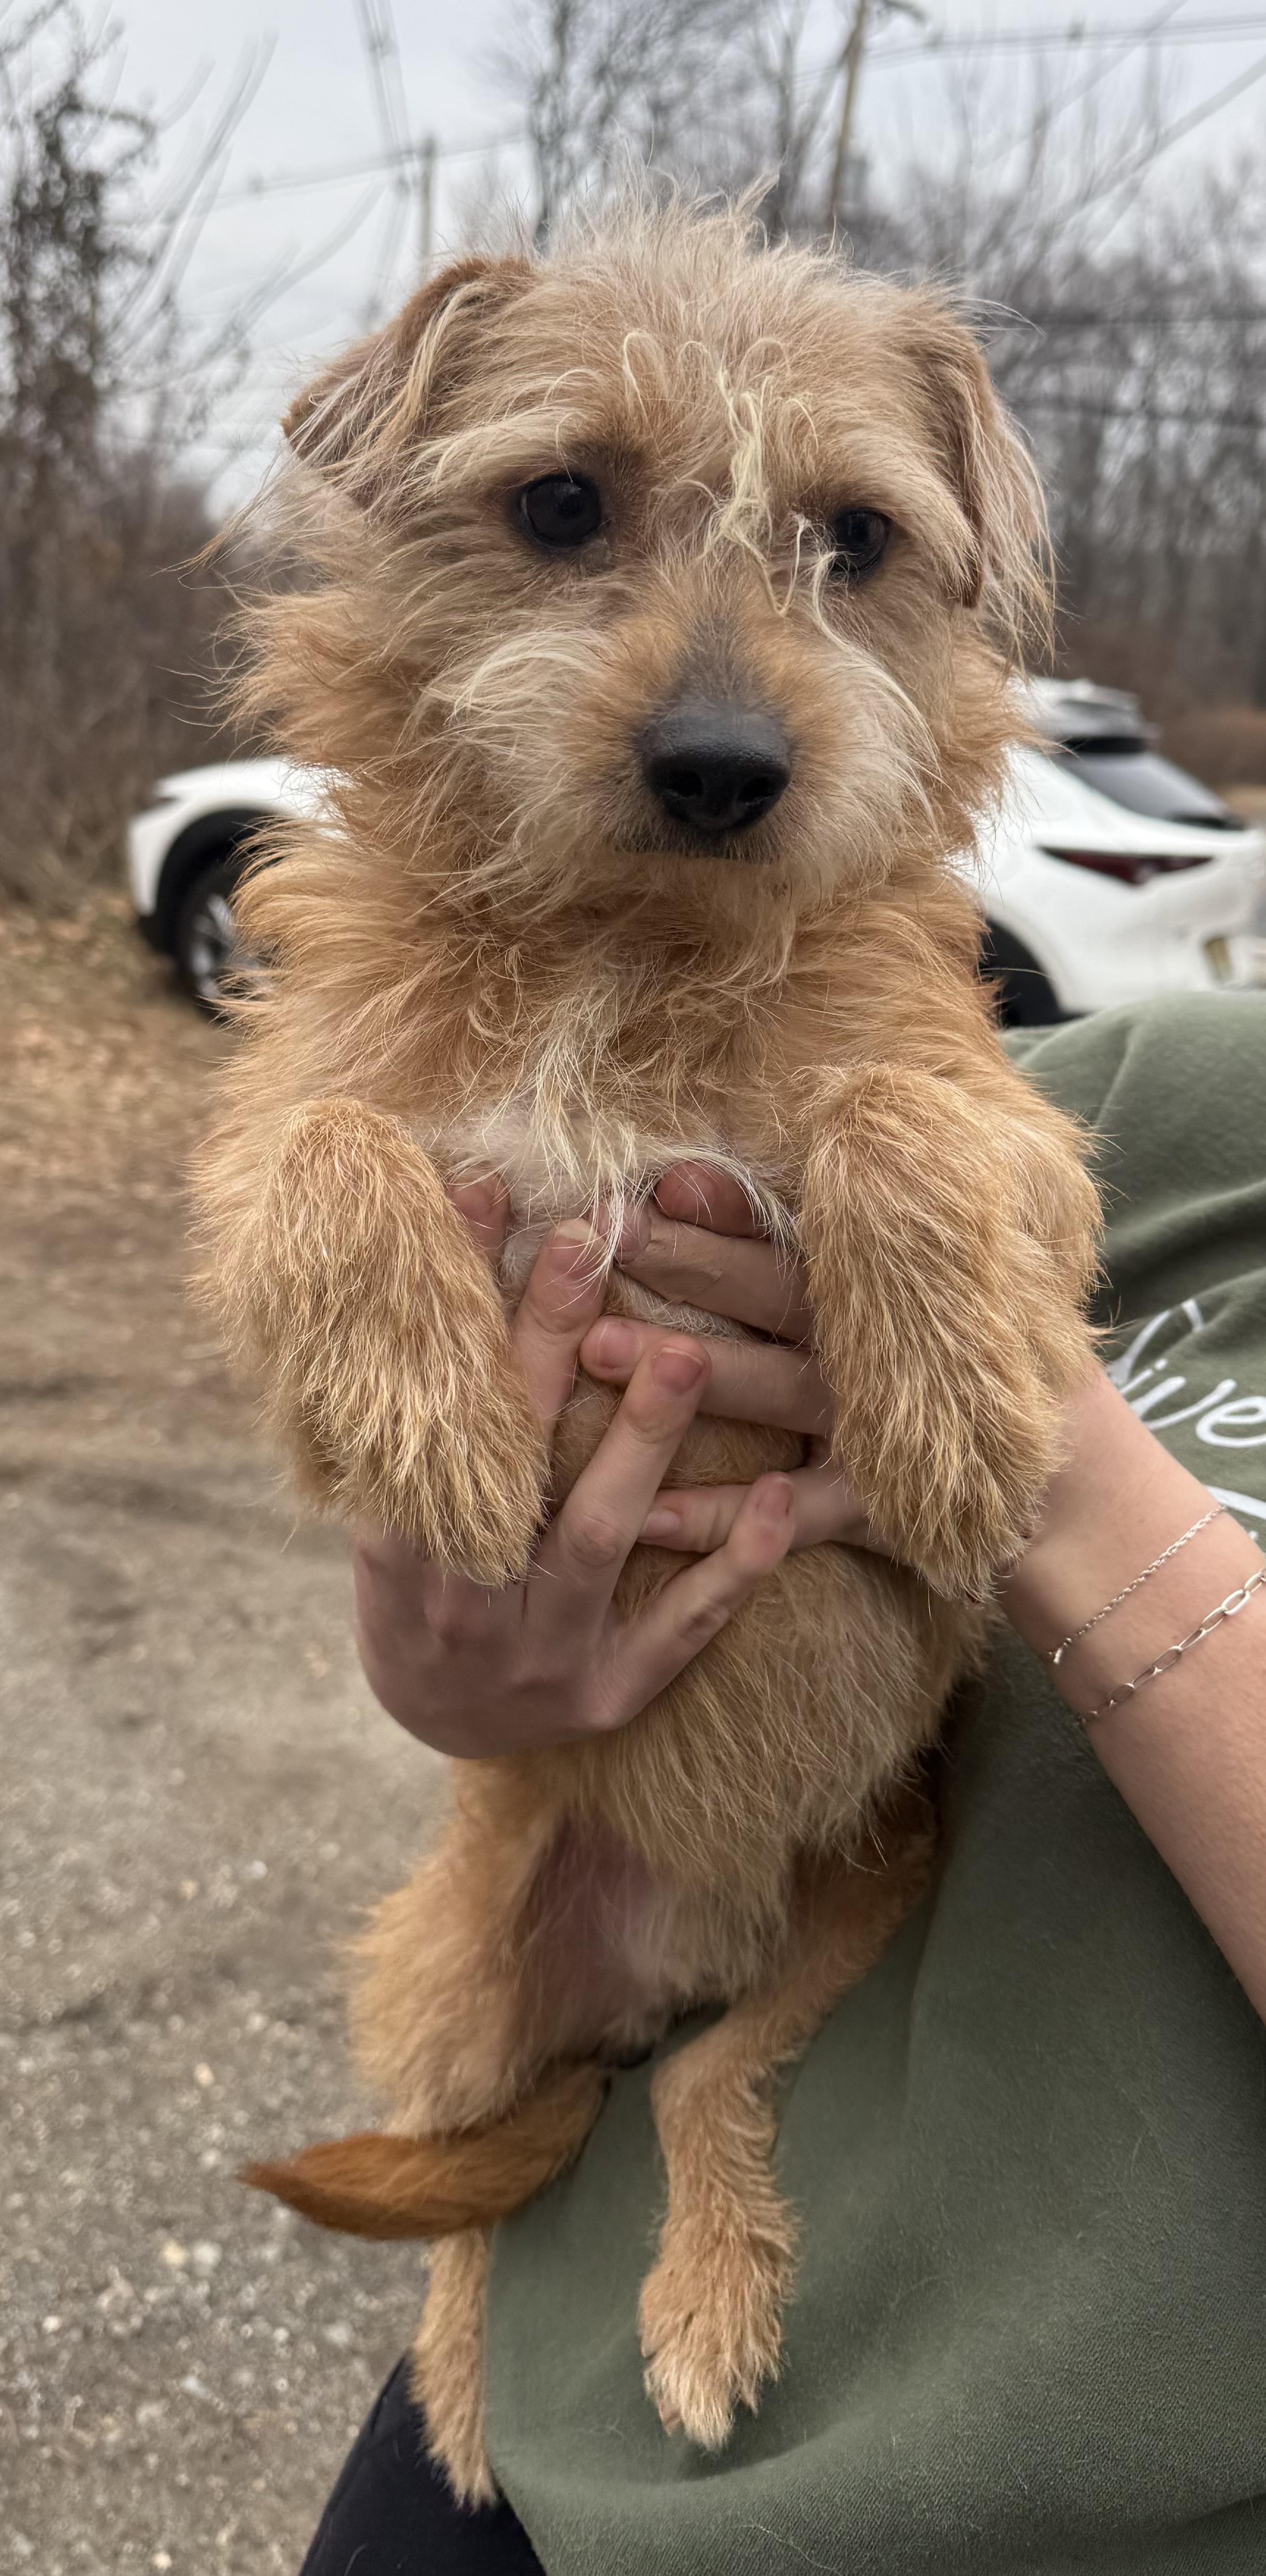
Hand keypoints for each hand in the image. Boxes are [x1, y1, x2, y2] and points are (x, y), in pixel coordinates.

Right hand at [352, 1177, 796, 1756]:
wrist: (442, 1732)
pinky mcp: (612, 1696)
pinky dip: (728, 1565)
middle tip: (588, 1246)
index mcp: (402, 1549)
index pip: (429, 1411)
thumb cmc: (422, 1594)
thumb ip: (422, 1425)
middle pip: (512, 1461)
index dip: (454, 1308)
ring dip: (644, 1441)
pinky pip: (681, 1628)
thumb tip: (434, 1266)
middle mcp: (467, 1604)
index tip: (488, 1197)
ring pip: (598, 1536)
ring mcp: (542, 1654)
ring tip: (685, 1352)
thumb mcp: (393, 1518)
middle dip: (548, 1348)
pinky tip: (773, 1495)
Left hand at [579, 1163, 886, 1558]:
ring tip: (600, 1348)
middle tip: (606, 1238)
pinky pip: (796, 1512)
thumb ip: (769, 1235)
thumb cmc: (925, 1360)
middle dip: (688, 1264)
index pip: (786, 1231)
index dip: (722, 1210)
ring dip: (693, 1373)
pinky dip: (723, 1515)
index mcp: (865, 1282)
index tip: (652, 1187)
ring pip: (778, 1388)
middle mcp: (873, 1342)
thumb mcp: (865, 1288)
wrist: (1028, 1479)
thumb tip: (680, 1177)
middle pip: (774, 1293)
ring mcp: (878, 1422)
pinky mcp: (879, 1503)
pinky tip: (649, 1515)